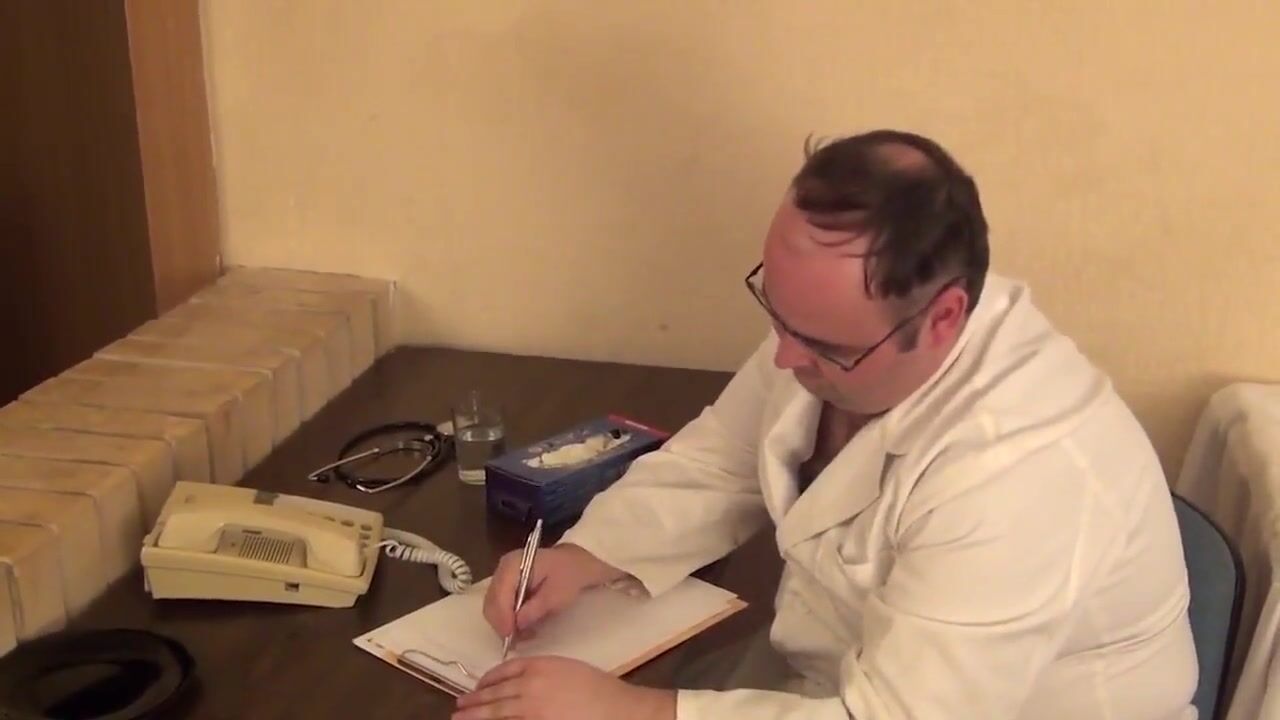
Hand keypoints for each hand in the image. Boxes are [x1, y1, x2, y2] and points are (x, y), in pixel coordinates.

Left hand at [452, 656, 674, 719]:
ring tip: (461, 718)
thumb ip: (542, 672)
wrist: (617, 709)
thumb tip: (519, 683)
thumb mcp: (567, 669)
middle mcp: (530, 685)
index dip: (488, 679)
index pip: (504, 670)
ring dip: (477, 715)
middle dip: (474, 700)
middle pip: (495, 692)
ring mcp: (531, 709)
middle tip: (459, 706)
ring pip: (497, 712)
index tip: (479, 685)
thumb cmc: (599, 689)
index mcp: (540, 665)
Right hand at [483, 543, 622, 638]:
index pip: (499, 594)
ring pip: (493, 608)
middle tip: (517, 641)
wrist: (575, 563)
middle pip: (491, 603)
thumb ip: (536, 608)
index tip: (510, 637)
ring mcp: (501, 578)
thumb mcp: (558, 594)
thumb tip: (517, 624)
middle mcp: (501, 570)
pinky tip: (523, 628)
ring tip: (524, 636)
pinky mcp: (505, 588)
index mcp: (513, 565)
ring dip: (505, 625)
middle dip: (502, 624)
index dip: (502, 618)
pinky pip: (500, 608)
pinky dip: (509, 621)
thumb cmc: (569, 575)